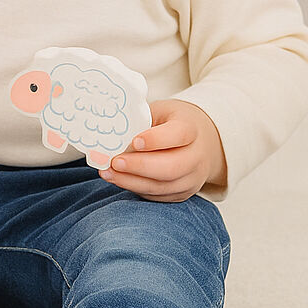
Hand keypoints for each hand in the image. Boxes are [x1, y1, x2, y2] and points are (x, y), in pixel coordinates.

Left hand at [98, 99, 226, 201]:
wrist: (199, 142)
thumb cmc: (171, 123)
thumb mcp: (159, 112)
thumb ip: (139, 120)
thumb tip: (109, 132)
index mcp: (191, 128)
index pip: (179, 135)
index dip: (156, 140)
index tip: (135, 142)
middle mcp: (196, 156)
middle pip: (172, 167)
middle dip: (140, 166)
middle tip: (115, 161)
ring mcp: (191, 178)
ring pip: (162, 186)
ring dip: (131, 181)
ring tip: (107, 172)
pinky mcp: (181, 193)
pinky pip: (157, 195)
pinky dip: (135, 188)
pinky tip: (117, 179)